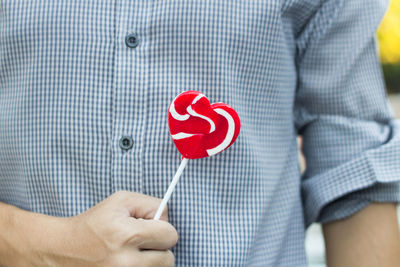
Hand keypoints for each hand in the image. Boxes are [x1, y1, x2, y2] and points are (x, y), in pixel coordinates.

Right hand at [2, 191, 177, 266]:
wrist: (63, 248)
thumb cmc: (95, 222)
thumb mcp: (121, 200)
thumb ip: (151, 205)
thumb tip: (167, 219)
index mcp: (127, 235)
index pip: (170, 235)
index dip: (163, 229)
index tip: (151, 228)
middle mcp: (126, 262)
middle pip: (168, 258)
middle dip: (159, 248)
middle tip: (142, 242)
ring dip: (151, 261)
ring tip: (133, 252)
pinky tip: (128, 262)